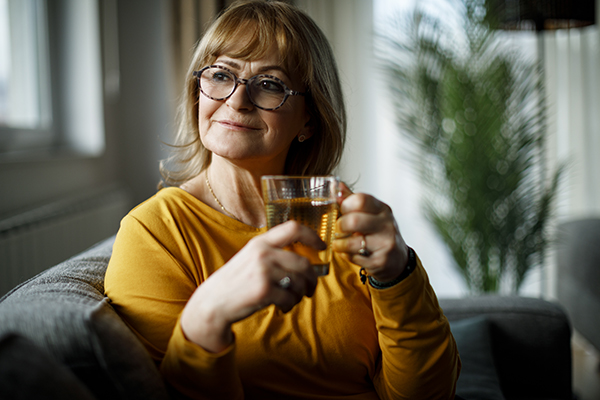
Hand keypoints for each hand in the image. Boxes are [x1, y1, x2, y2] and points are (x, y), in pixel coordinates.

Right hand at [181, 220, 324, 351]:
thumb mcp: (251, 258)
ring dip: (301, 294)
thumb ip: (273, 254)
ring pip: (300, 282)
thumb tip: (306, 261)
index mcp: (260, 242)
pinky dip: (290, 305)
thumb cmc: (236, 282)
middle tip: (310, 289)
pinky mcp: (264, 291)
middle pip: (304, 262)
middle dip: (312, 279)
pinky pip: (290, 298)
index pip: (293, 228)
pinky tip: (282, 307)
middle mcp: (263, 253)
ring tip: (292, 300)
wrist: (212, 303)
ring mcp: (263, 271)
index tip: (322, 247)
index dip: (312, 236)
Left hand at [332, 183, 409, 282]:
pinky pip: (353, 258)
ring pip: (351, 242)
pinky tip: (349, 252)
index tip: (342, 210)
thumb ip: (353, 200)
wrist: (397, 259)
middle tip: (339, 228)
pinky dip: (346, 255)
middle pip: (354, 221)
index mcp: (382, 209)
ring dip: (339, 244)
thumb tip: (336, 186)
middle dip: (340, 225)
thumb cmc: (379, 232)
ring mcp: (385, 244)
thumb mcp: (371, 213)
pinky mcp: (380, 261)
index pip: (361, 200)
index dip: (345, 204)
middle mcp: (386, 225)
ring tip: (340, 243)